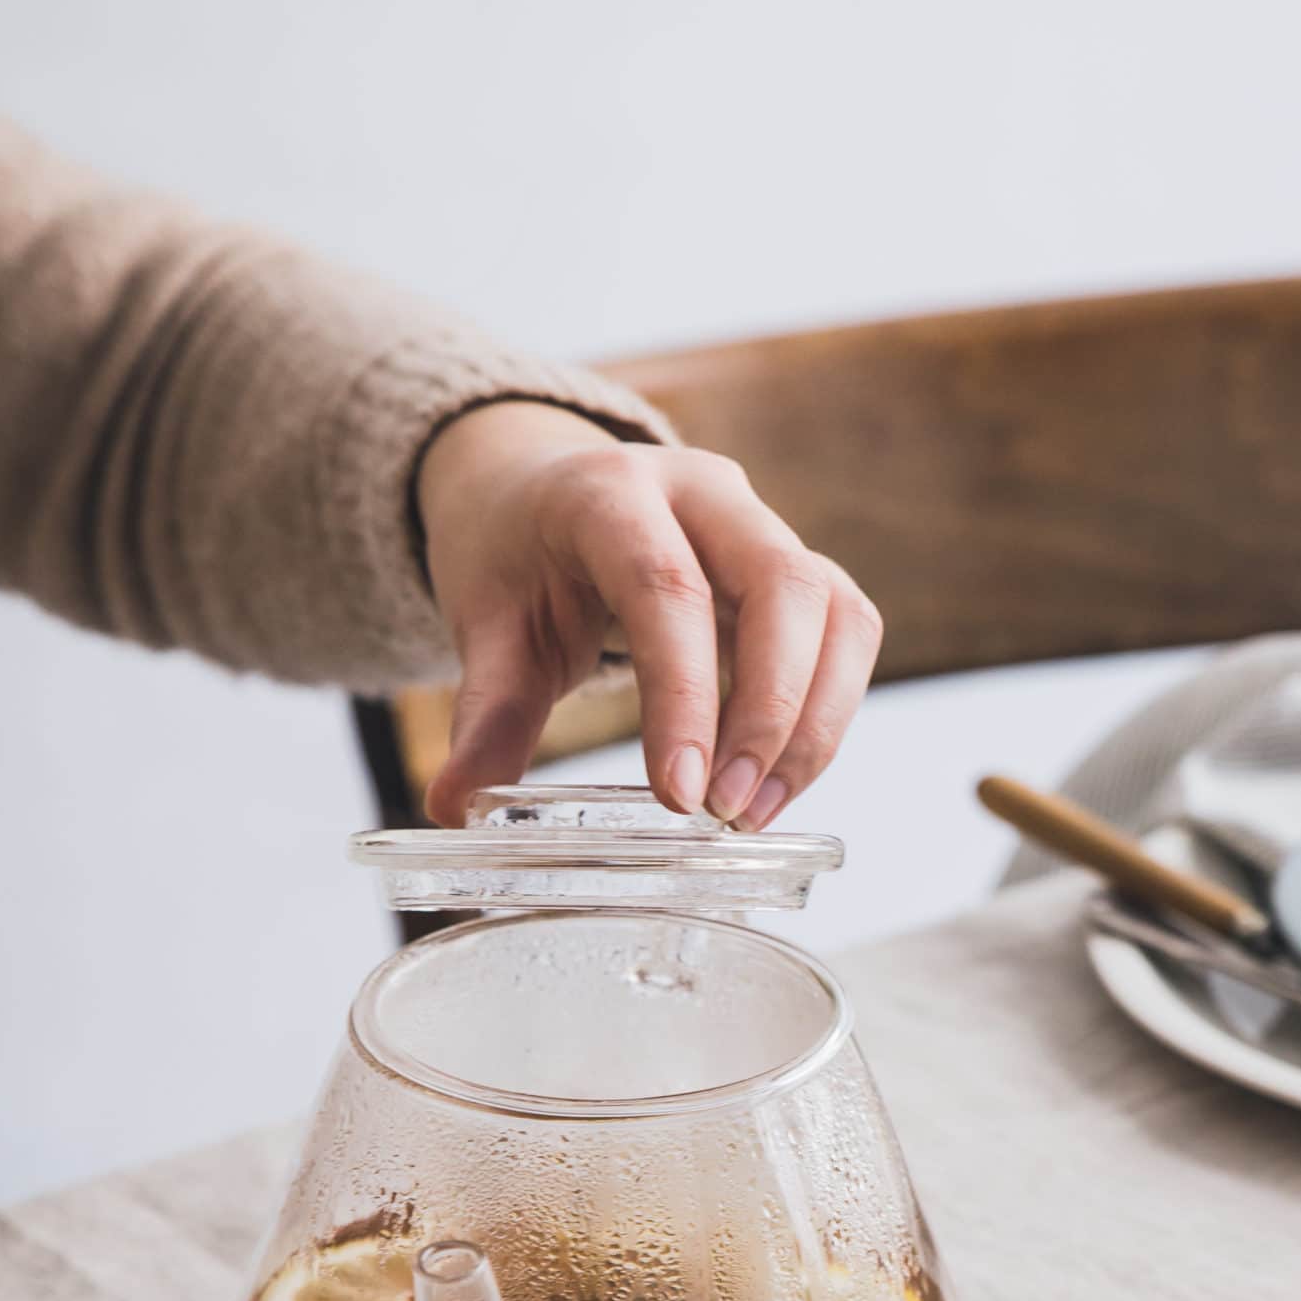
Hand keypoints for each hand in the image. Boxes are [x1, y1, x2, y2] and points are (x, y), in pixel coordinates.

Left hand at [415, 401, 882, 827]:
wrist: (539, 489)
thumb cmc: (515, 553)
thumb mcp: (485, 624)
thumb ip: (484, 716)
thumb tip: (454, 807)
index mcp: (608, 492)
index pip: (665, 586)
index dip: (684, 694)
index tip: (679, 792)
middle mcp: (702, 491)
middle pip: (781, 586)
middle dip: (769, 713)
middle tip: (727, 810)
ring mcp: (760, 521)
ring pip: (833, 608)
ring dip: (812, 721)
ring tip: (755, 810)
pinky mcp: (795, 563)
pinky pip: (846, 629)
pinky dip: (826, 710)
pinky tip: (777, 779)